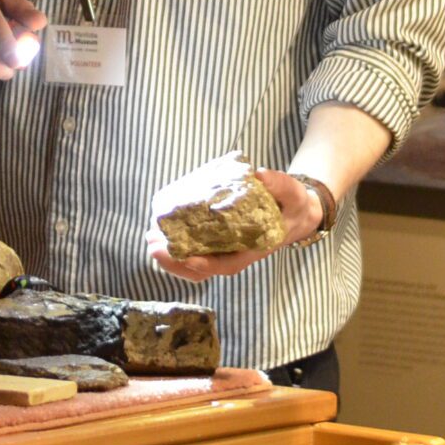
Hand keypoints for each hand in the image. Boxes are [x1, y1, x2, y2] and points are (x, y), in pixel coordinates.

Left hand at [149, 170, 323, 282]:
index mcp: (252, 249)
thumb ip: (280, 185)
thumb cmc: (292, 205)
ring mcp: (224, 249)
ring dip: (170, 254)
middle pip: (201, 268)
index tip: (185, 258)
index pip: (225, 264)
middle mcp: (235, 253)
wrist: (295, 212)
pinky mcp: (217, 239)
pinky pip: (194, 248)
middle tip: (153, 244)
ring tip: (150, 237)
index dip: (204, 264)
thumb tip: (259, 175)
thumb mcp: (292, 194)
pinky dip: (176, 243)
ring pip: (193, 262)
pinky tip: (161, 230)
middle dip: (175, 261)